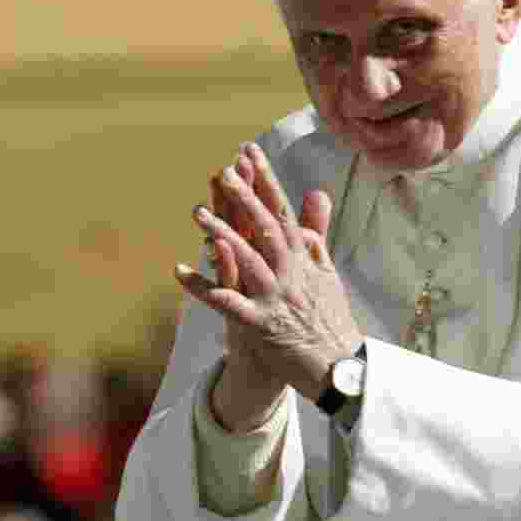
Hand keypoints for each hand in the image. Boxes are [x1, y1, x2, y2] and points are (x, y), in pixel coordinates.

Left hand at [177, 142, 363, 404]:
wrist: (342, 370)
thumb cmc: (332, 321)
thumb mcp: (328, 273)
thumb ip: (315, 234)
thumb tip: (315, 194)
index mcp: (304, 258)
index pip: (284, 211)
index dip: (266, 180)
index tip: (250, 151)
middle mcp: (291, 272)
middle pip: (267, 228)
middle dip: (245, 198)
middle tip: (224, 171)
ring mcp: (276, 297)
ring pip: (247, 260)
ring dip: (221, 235)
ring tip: (198, 213)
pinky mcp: (262, 325)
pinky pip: (227, 304)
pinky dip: (202, 288)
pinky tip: (179, 271)